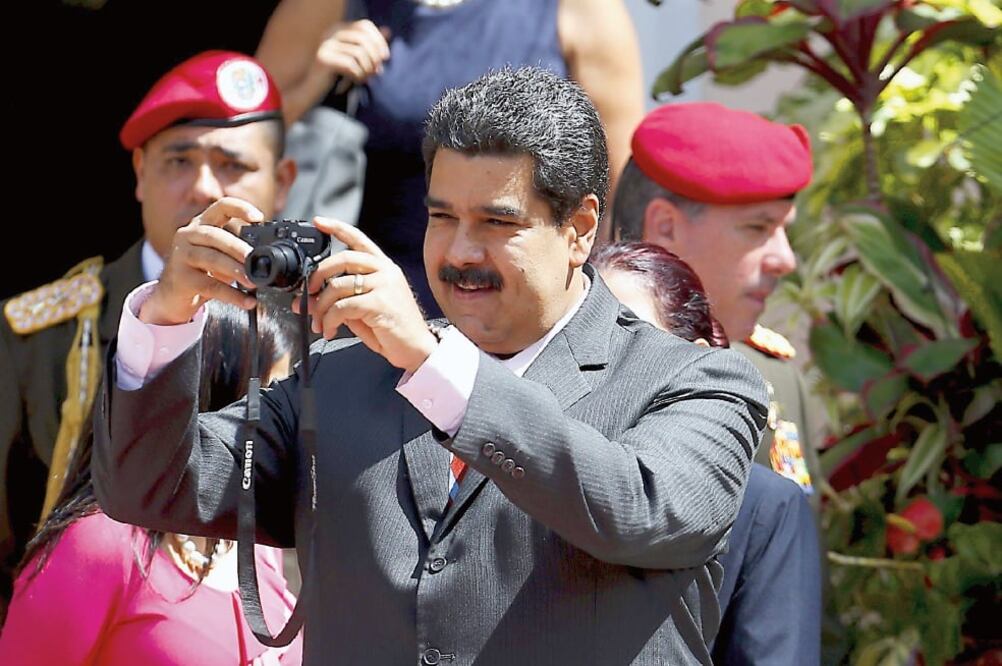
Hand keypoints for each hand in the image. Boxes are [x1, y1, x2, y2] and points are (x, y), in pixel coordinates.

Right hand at [139, 198, 260, 324]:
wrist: (172, 296)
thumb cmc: (201, 272)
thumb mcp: (219, 255)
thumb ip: (238, 251)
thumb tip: (269, 256)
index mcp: (202, 225)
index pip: (221, 207)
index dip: (240, 208)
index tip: (258, 218)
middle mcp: (188, 235)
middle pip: (215, 235)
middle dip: (238, 248)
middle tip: (255, 259)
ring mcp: (182, 256)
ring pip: (211, 259)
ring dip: (235, 269)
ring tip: (252, 282)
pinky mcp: (181, 279)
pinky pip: (210, 286)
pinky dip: (231, 294)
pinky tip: (246, 301)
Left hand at [301, 217, 436, 372]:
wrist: (416, 349)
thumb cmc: (391, 329)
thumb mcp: (362, 308)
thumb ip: (339, 299)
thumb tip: (306, 300)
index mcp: (383, 267)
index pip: (358, 239)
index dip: (336, 228)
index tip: (318, 222)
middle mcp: (385, 270)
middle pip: (342, 259)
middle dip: (317, 276)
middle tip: (307, 293)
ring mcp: (384, 285)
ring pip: (337, 286)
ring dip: (320, 308)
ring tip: (320, 324)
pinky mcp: (380, 302)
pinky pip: (341, 306)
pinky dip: (329, 320)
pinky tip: (330, 330)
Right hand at [315, 19, 390, 87]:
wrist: (314, 92)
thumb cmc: (338, 76)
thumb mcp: (357, 59)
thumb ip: (371, 45)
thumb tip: (388, 30)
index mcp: (339, 28)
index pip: (364, 25)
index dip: (379, 40)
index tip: (385, 58)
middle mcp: (331, 32)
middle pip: (364, 38)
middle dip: (375, 57)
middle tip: (377, 72)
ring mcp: (326, 44)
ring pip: (359, 52)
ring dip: (368, 69)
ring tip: (366, 78)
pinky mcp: (323, 58)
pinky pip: (351, 64)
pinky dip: (359, 75)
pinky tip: (357, 82)